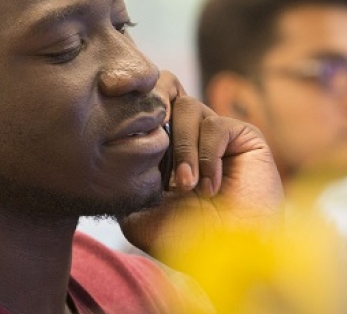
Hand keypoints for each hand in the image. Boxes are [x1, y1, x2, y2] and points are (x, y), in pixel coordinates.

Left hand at [118, 71, 284, 255]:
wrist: (231, 253)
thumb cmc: (186, 239)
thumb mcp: (139, 219)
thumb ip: (121, 190)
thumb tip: (103, 162)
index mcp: (163, 148)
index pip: (145, 110)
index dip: (133, 116)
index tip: (122, 134)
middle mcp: (188, 135)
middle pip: (165, 94)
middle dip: (155, 121)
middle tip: (154, 154)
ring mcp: (215, 134)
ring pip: (188, 108)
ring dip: (183, 150)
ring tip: (187, 186)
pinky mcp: (243, 136)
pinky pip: (215, 126)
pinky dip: (208, 157)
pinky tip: (210, 188)